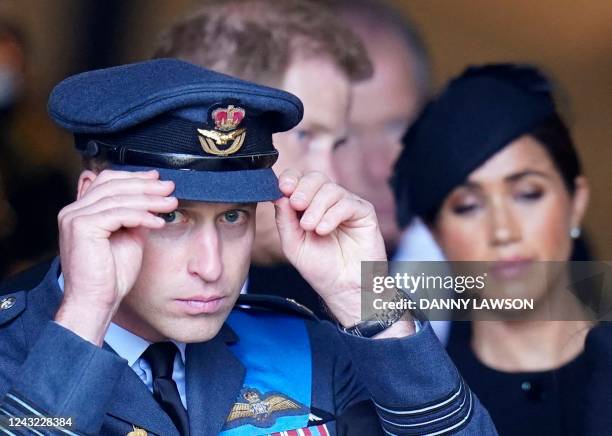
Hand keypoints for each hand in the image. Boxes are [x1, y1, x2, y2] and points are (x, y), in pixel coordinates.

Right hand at [55, 169, 176, 344]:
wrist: (96, 301)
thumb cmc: (110, 276)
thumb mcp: (128, 237)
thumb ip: (134, 217)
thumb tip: (152, 201)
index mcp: (80, 211)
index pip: (107, 181)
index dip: (134, 177)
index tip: (157, 179)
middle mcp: (73, 211)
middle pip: (113, 185)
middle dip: (146, 185)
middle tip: (169, 188)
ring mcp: (75, 217)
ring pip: (119, 198)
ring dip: (149, 199)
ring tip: (170, 203)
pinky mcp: (82, 226)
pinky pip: (119, 214)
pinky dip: (143, 216)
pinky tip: (158, 222)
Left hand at [274, 170, 385, 325]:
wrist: (343, 289)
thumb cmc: (320, 268)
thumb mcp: (293, 244)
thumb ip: (285, 220)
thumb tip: (278, 195)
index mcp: (310, 205)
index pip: (299, 180)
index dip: (290, 179)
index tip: (282, 188)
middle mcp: (329, 202)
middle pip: (315, 178)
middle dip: (303, 189)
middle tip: (297, 205)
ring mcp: (347, 205)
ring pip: (331, 189)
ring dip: (316, 207)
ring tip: (310, 228)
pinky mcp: (364, 213)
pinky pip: (348, 203)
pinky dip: (332, 215)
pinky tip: (323, 230)